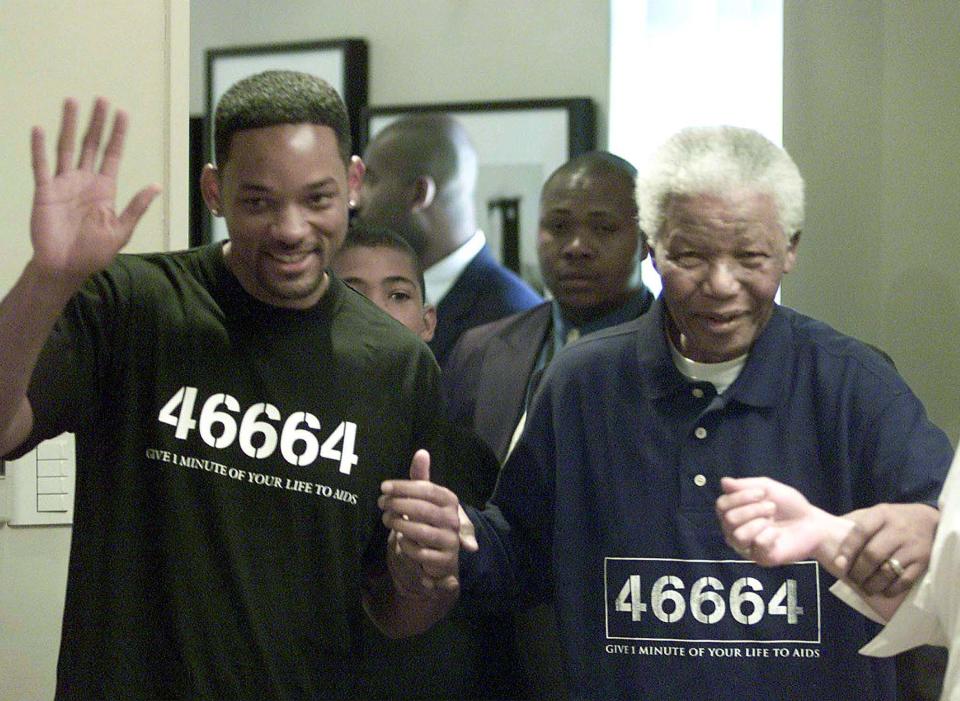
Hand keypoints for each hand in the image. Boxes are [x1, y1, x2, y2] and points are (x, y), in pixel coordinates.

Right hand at [30, 98, 159, 283]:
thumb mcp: (121, 230)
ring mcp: (64, 184)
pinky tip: (39, 128)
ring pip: (67, 148)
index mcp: (105, 189)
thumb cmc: (94, 252)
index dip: (118, 134)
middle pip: (91, 144)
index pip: (113, 154)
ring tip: (72, 102)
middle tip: (101, 99)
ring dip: (70, 126)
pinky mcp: (44, 192)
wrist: (65, 268)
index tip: (122, 113)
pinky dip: (39, 148)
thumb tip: (155, 185)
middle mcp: (85, 181)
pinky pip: (41, 166)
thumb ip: (136, 206)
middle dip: (97, 122)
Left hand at [379, 449, 472, 597]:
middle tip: (381, 504)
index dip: (404, 487)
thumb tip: (421, 452)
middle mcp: (453, 519)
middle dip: (397, 505)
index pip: (427, 489)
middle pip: (421, 509)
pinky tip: (400, 539)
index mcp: (449, 500)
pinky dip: (405, 545)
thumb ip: (421, 476)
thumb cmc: (428, 519)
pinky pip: (419, 552)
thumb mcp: (425, 497)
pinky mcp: (444, 560)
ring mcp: (450, 540)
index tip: (384, 487)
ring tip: (387, 519)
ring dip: (398, 524)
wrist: (440, 554)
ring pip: (420, 531)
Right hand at [716, 476, 838, 566]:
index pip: (721, 505)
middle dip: (753, 509)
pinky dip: (770, 535)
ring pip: (738, 535)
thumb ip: (745, 485)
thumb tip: (723, 482)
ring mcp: (747, 546)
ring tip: (773, 521)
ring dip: (759, 522)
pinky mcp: (760, 558)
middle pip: (729, 519)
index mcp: (734, 512)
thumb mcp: (768, 488)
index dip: (739, 497)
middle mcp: (735, 530)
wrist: (813, 524)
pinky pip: (757, 544)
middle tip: (772, 508)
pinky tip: (778, 535)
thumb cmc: (789, 505)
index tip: (761, 493)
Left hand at [838, 503, 938, 595]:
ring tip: (865, 588)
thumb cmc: (894, 520)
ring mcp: (912, 547)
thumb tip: (824, 534)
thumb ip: (854, 522)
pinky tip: (883, 591)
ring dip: (872, 583)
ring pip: (888, 570)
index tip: (839, 564)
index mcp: (881, 515)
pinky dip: (891, 589)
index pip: (860, 532)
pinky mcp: (924, 562)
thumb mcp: (876, 514)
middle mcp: (898, 530)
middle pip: (872, 555)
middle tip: (852, 579)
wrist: (932, 523)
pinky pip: (905, 580)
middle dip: (858, 571)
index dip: (847, 550)